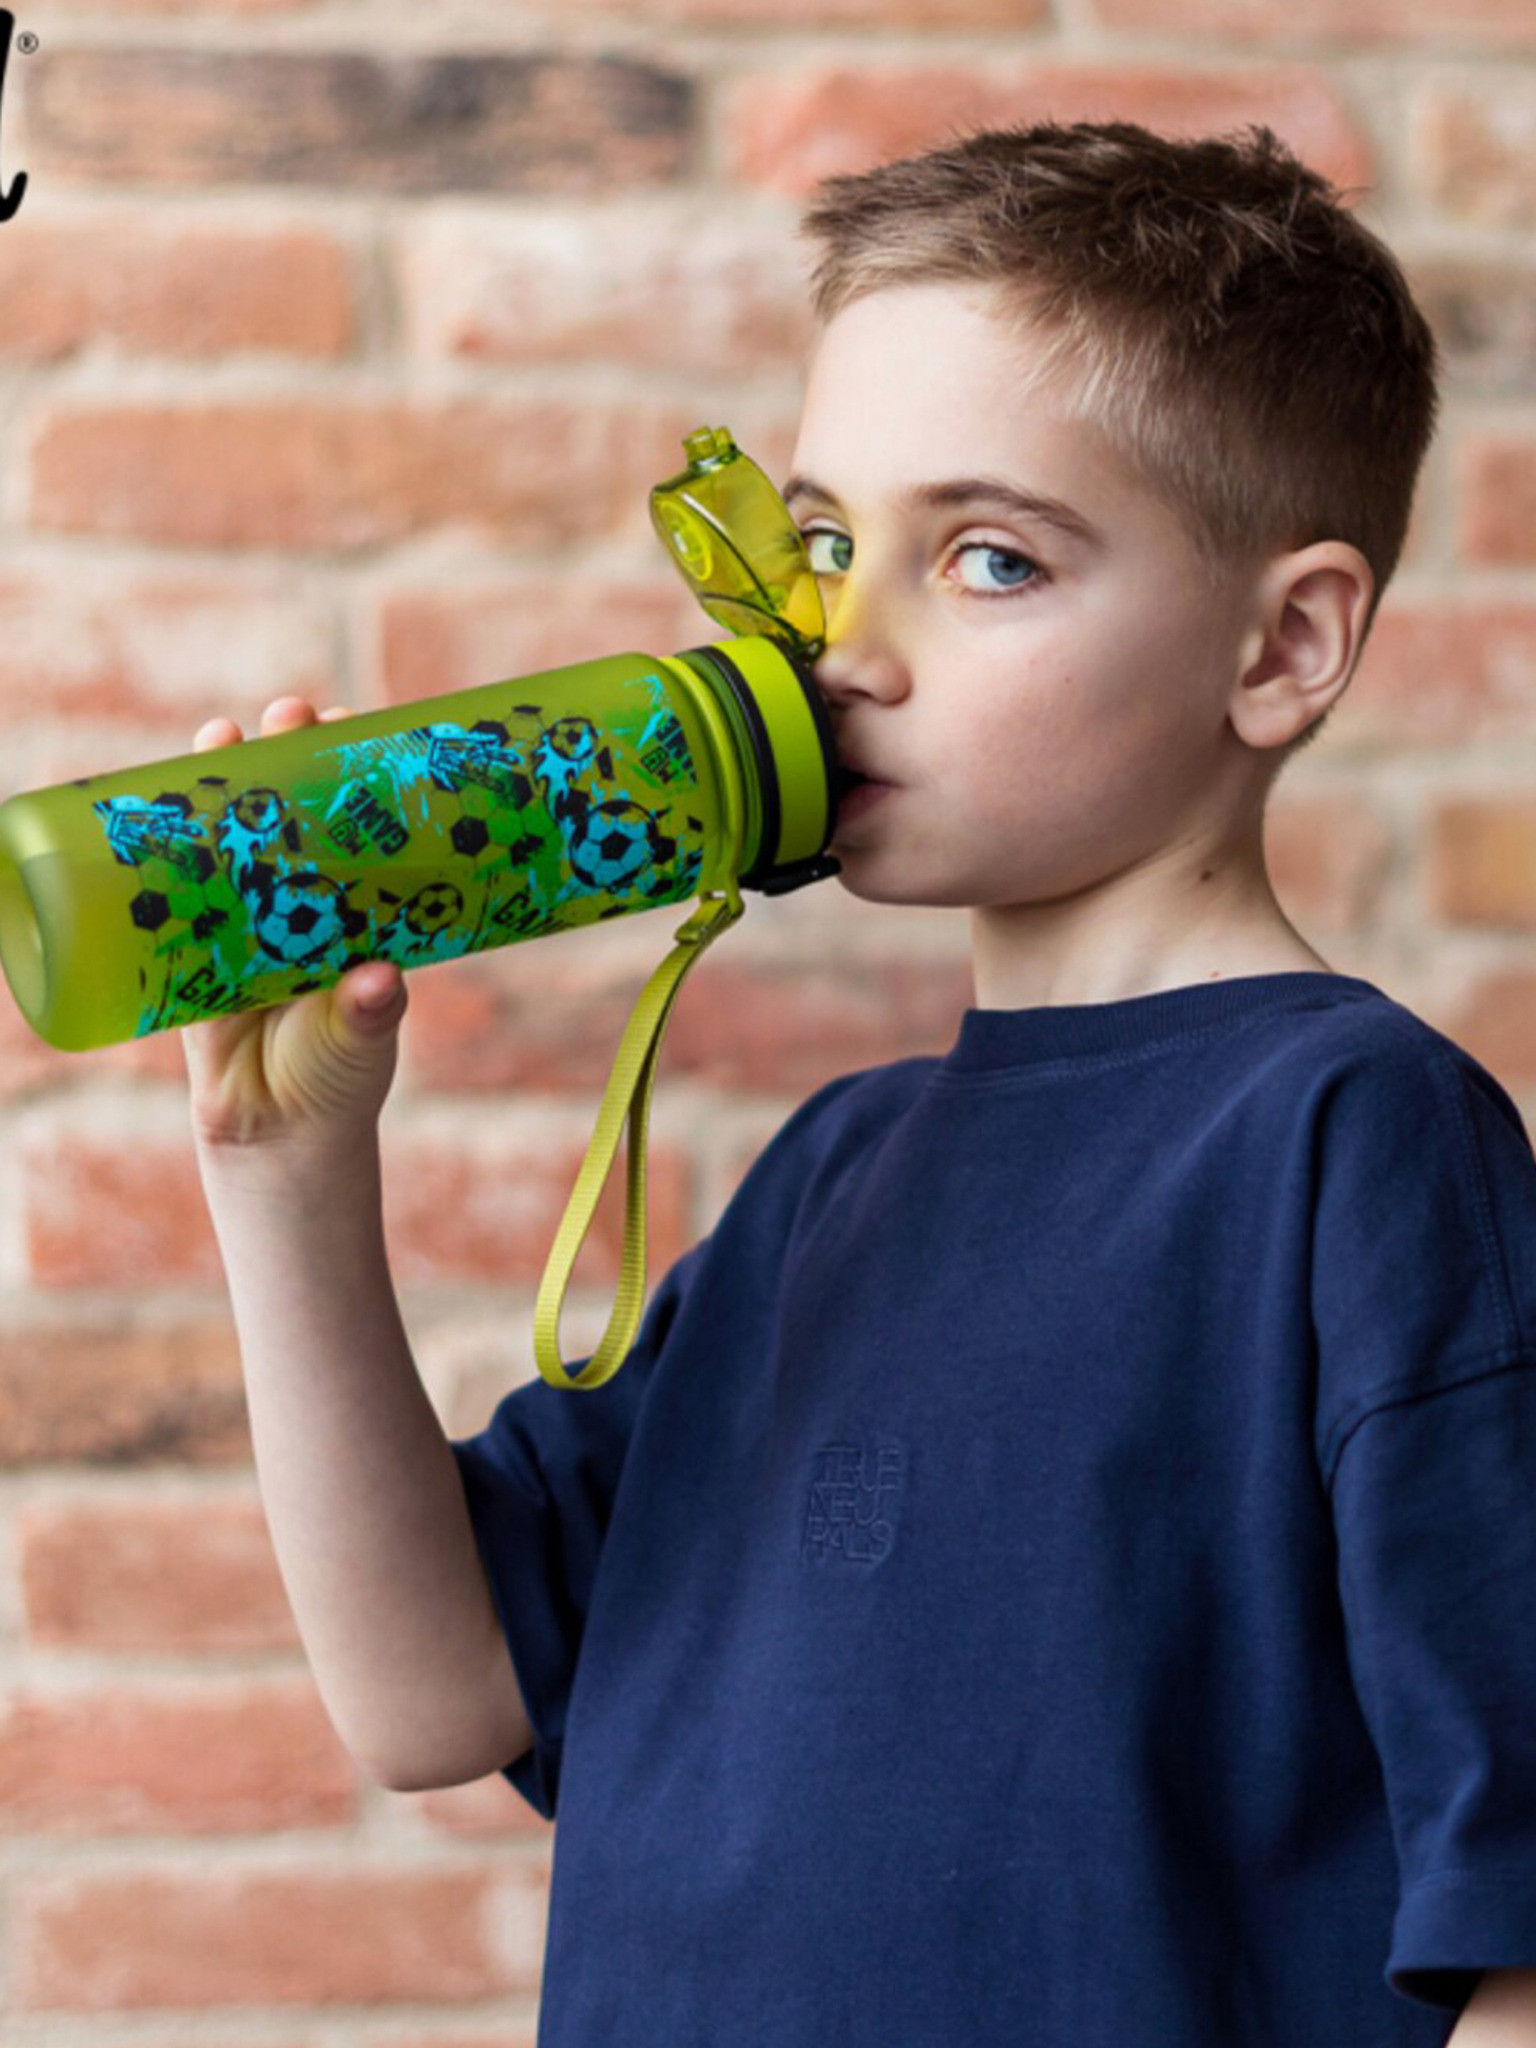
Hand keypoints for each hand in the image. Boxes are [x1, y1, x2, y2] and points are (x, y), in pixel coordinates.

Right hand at [179, 697, 407, 1159]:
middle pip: (288, 815)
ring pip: (229, 840)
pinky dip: (162, 849)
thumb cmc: (335, 1082)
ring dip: (218, 787)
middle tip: (284, 715)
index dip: (349, 774)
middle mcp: (300, 905)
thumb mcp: (359, 1042)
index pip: (353, 826)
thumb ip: (368, 1014)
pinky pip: (176, 890)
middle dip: (281, 760)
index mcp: (351, 913)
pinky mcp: (194, 949)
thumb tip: (380, 983)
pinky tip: (149, 806)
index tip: (350, 726)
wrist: (276, 1136)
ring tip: (219, 735)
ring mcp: (244, 921)